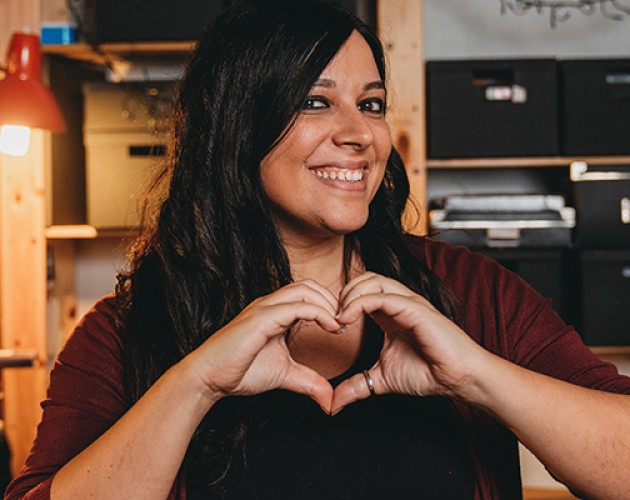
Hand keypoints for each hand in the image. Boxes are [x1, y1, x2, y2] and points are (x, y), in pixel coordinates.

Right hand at [186, 280, 342, 410]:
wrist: (209, 378)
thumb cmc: (240, 371)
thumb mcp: (285, 375)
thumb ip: (309, 381)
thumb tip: (330, 400)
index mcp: (274, 311)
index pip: (307, 293)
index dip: (328, 304)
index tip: (342, 326)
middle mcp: (269, 304)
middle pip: (309, 285)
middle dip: (332, 300)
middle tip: (345, 323)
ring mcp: (264, 308)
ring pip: (304, 290)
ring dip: (328, 304)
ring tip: (339, 325)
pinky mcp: (261, 318)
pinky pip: (296, 307)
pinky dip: (318, 313)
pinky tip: (331, 327)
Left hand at [331, 272, 486, 413]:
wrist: (459, 378)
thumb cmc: (428, 372)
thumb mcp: (381, 379)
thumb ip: (357, 386)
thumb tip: (333, 404)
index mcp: (389, 312)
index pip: (361, 290)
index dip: (341, 302)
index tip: (329, 326)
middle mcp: (398, 302)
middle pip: (364, 279)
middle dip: (342, 294)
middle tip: (330, 319)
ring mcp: (408, 303)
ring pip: (372, 281)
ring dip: (349, 295)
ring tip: (339, 318)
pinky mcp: (415, 309)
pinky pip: (384, 296)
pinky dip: (360, 303)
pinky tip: (347, 319)